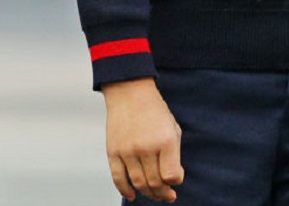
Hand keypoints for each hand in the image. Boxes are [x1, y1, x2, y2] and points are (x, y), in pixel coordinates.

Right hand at [101, 78, 183, 201]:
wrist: (129, 91)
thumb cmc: (154, 110)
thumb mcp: (172, 128)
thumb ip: (174, 155)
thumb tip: (171, 180)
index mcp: (165, 140)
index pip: (171, 176)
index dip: (175, 182)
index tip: (175, 179)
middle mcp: (146, 147)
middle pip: (155, 183)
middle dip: (163, 193)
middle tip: (167, 194)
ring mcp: (128, 150)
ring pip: (139, 183)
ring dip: (148, 193)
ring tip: (153, 194)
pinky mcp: (113, 151)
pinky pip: (118, 178)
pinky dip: (125, 191)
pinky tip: (132, 196)